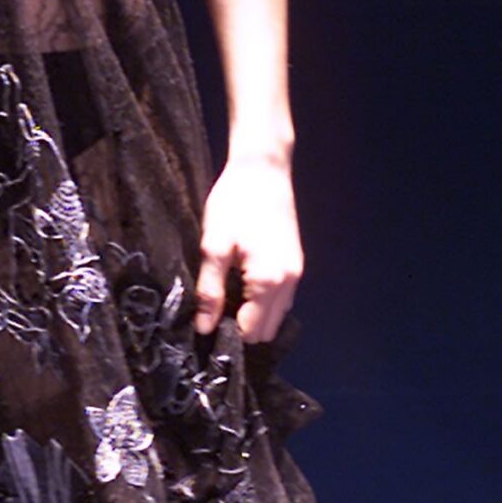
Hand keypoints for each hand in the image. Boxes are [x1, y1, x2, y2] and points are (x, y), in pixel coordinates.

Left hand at [193, 157, 302, 341]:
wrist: (264, 169)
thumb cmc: (234, 203)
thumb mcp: (214, 246)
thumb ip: (210, 290)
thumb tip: (204, 328)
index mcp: (268, 281)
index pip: (250, 331)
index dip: (227, 333)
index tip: (207, 324)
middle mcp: (289, 283)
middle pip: (267, 330)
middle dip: (242, 328)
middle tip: (215, 312)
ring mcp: (296, 273)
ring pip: (277, 316)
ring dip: (255, 316)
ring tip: (227, 299)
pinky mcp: (296, 263)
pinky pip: (282, 299)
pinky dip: (265, 302)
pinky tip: (243, 287)